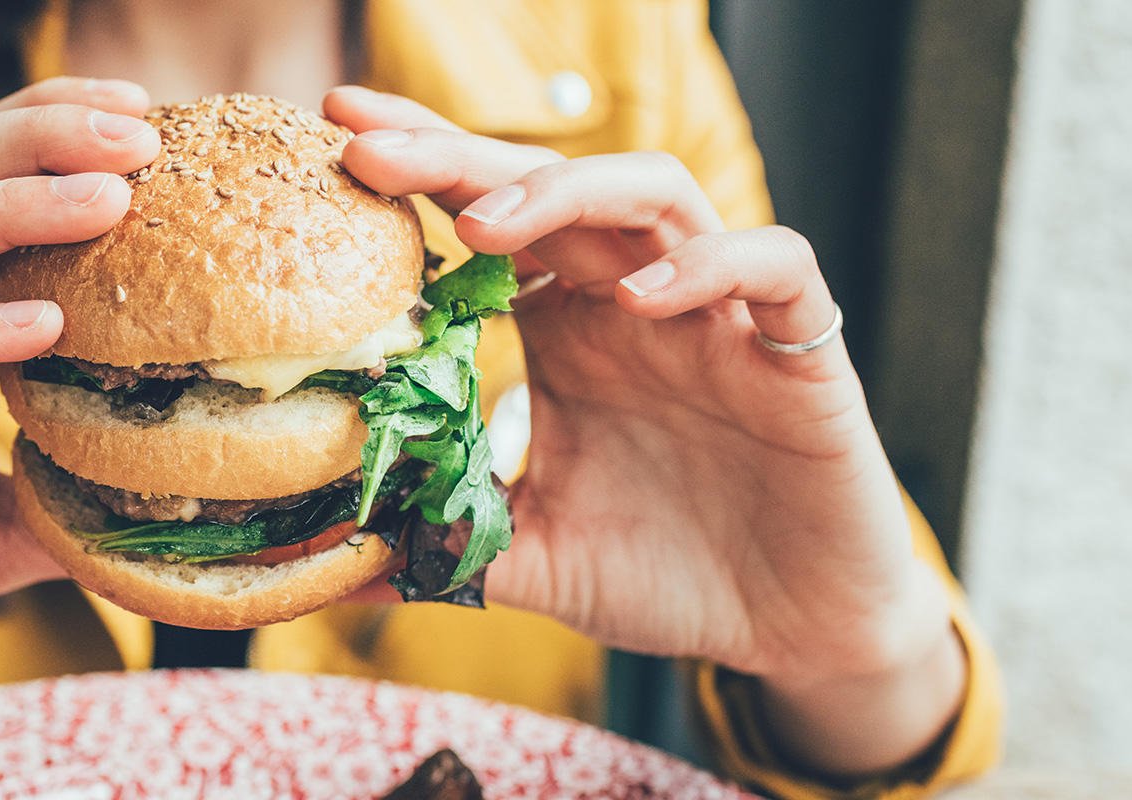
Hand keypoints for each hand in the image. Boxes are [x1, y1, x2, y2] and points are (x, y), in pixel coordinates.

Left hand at [327, 86, 962, 774]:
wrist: (791, 627)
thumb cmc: (666, 573)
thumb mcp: (530, 557)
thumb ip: (444, 543)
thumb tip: (331, 569)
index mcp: (568, 327)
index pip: (489, 216)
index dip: (422, 169)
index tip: (337, 137)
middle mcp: (635, 299)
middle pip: (549, 186)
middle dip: (456, 156)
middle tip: (366, 144)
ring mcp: (718, 314)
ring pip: (656, 194)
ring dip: (568, 193)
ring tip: (485, 222)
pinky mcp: (800, 350)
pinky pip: (774, 268)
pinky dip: (711, 265)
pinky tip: (642, 297)